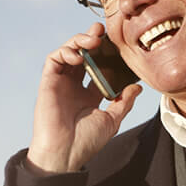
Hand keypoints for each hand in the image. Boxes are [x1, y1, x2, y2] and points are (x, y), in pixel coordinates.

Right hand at [26, 22, 141, 174]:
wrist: (66, 154)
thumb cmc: (87, 141)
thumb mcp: (112, 119)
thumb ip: (124, 101)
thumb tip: (137, 87)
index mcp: (89, 92)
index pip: (97, 65)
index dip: (104, 52)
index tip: (115, 42)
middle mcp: (74, 85)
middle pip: (82, 54)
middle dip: (90, 39)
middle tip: (101, 31)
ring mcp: (61, 82)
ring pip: (67, 51)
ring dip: (78, 41)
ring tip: (93, 40)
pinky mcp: (48, 82)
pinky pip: (54, 60)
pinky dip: (65, 51)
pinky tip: (78, 55)